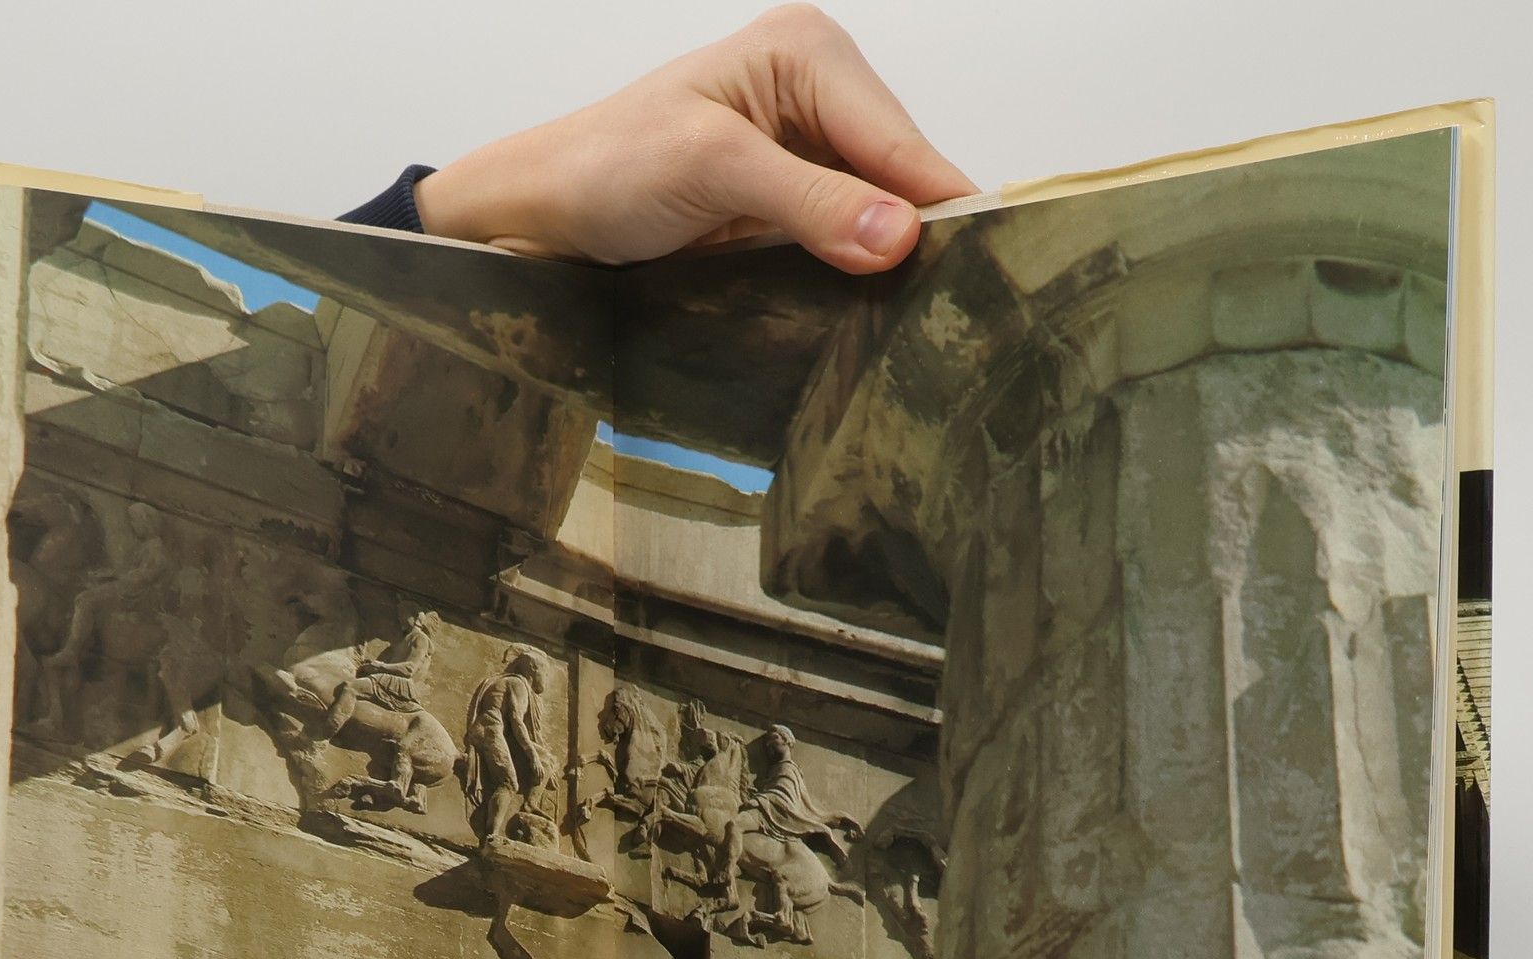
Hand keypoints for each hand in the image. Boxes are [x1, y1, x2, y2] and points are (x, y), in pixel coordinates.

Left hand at [415, 6, 975, 273]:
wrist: (540, 212)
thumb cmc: (606, 169)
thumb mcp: (710, 171)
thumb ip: (807, 202)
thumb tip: (901, 237)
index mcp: (807, 53)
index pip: (901, 139)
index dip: (945, 207)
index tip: (993, 274)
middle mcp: (817, 92)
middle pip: (902, 177)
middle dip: (920, 240)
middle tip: (961, 321)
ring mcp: (804, 152)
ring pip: (880, 215)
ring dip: (893, 267)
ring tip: (931, 330)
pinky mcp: (787, 206)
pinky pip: (846, 242)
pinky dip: (860, 278)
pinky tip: (878, 318)